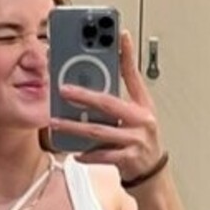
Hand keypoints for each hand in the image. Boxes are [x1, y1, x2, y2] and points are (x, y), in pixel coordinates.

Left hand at [50, 30, 164, 184]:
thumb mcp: (137, 113)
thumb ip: (121, 93)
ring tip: (57, 123)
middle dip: (84, 96)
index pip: (134, 74)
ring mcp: (136, 140)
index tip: (118, 34)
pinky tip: (74, 152)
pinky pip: (103, 155)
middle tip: (63, 89)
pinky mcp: (129, 159)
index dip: (127, 54)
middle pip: (109, 104)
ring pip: (100, 132)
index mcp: (143, 105)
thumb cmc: (141, 140)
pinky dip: (87, 154)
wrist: (152, 174)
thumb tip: (98, 74)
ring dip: (76, 127)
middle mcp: (142, 120)